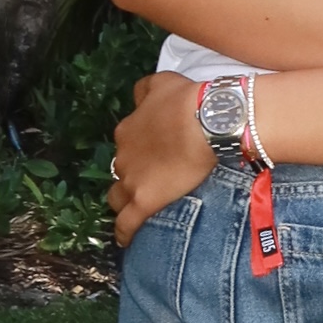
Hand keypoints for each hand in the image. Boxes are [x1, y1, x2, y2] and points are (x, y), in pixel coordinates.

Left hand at [107, 73, 213, 245]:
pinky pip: (126, 223)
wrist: (205, 123)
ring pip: (117, 197)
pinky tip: (126, 240)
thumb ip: (145, 89)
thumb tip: (139, 97)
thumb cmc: (186, 101)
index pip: (125, 145)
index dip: (138, 151)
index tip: (152, 154)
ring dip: (124, 202)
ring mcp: (131, 180)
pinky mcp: (143, 201)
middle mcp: (123, 156)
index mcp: (127, 130)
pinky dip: (124, 232)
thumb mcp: (162, 82)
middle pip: (120, 171)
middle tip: (152, 179)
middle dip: (131, 175)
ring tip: (136, 209)